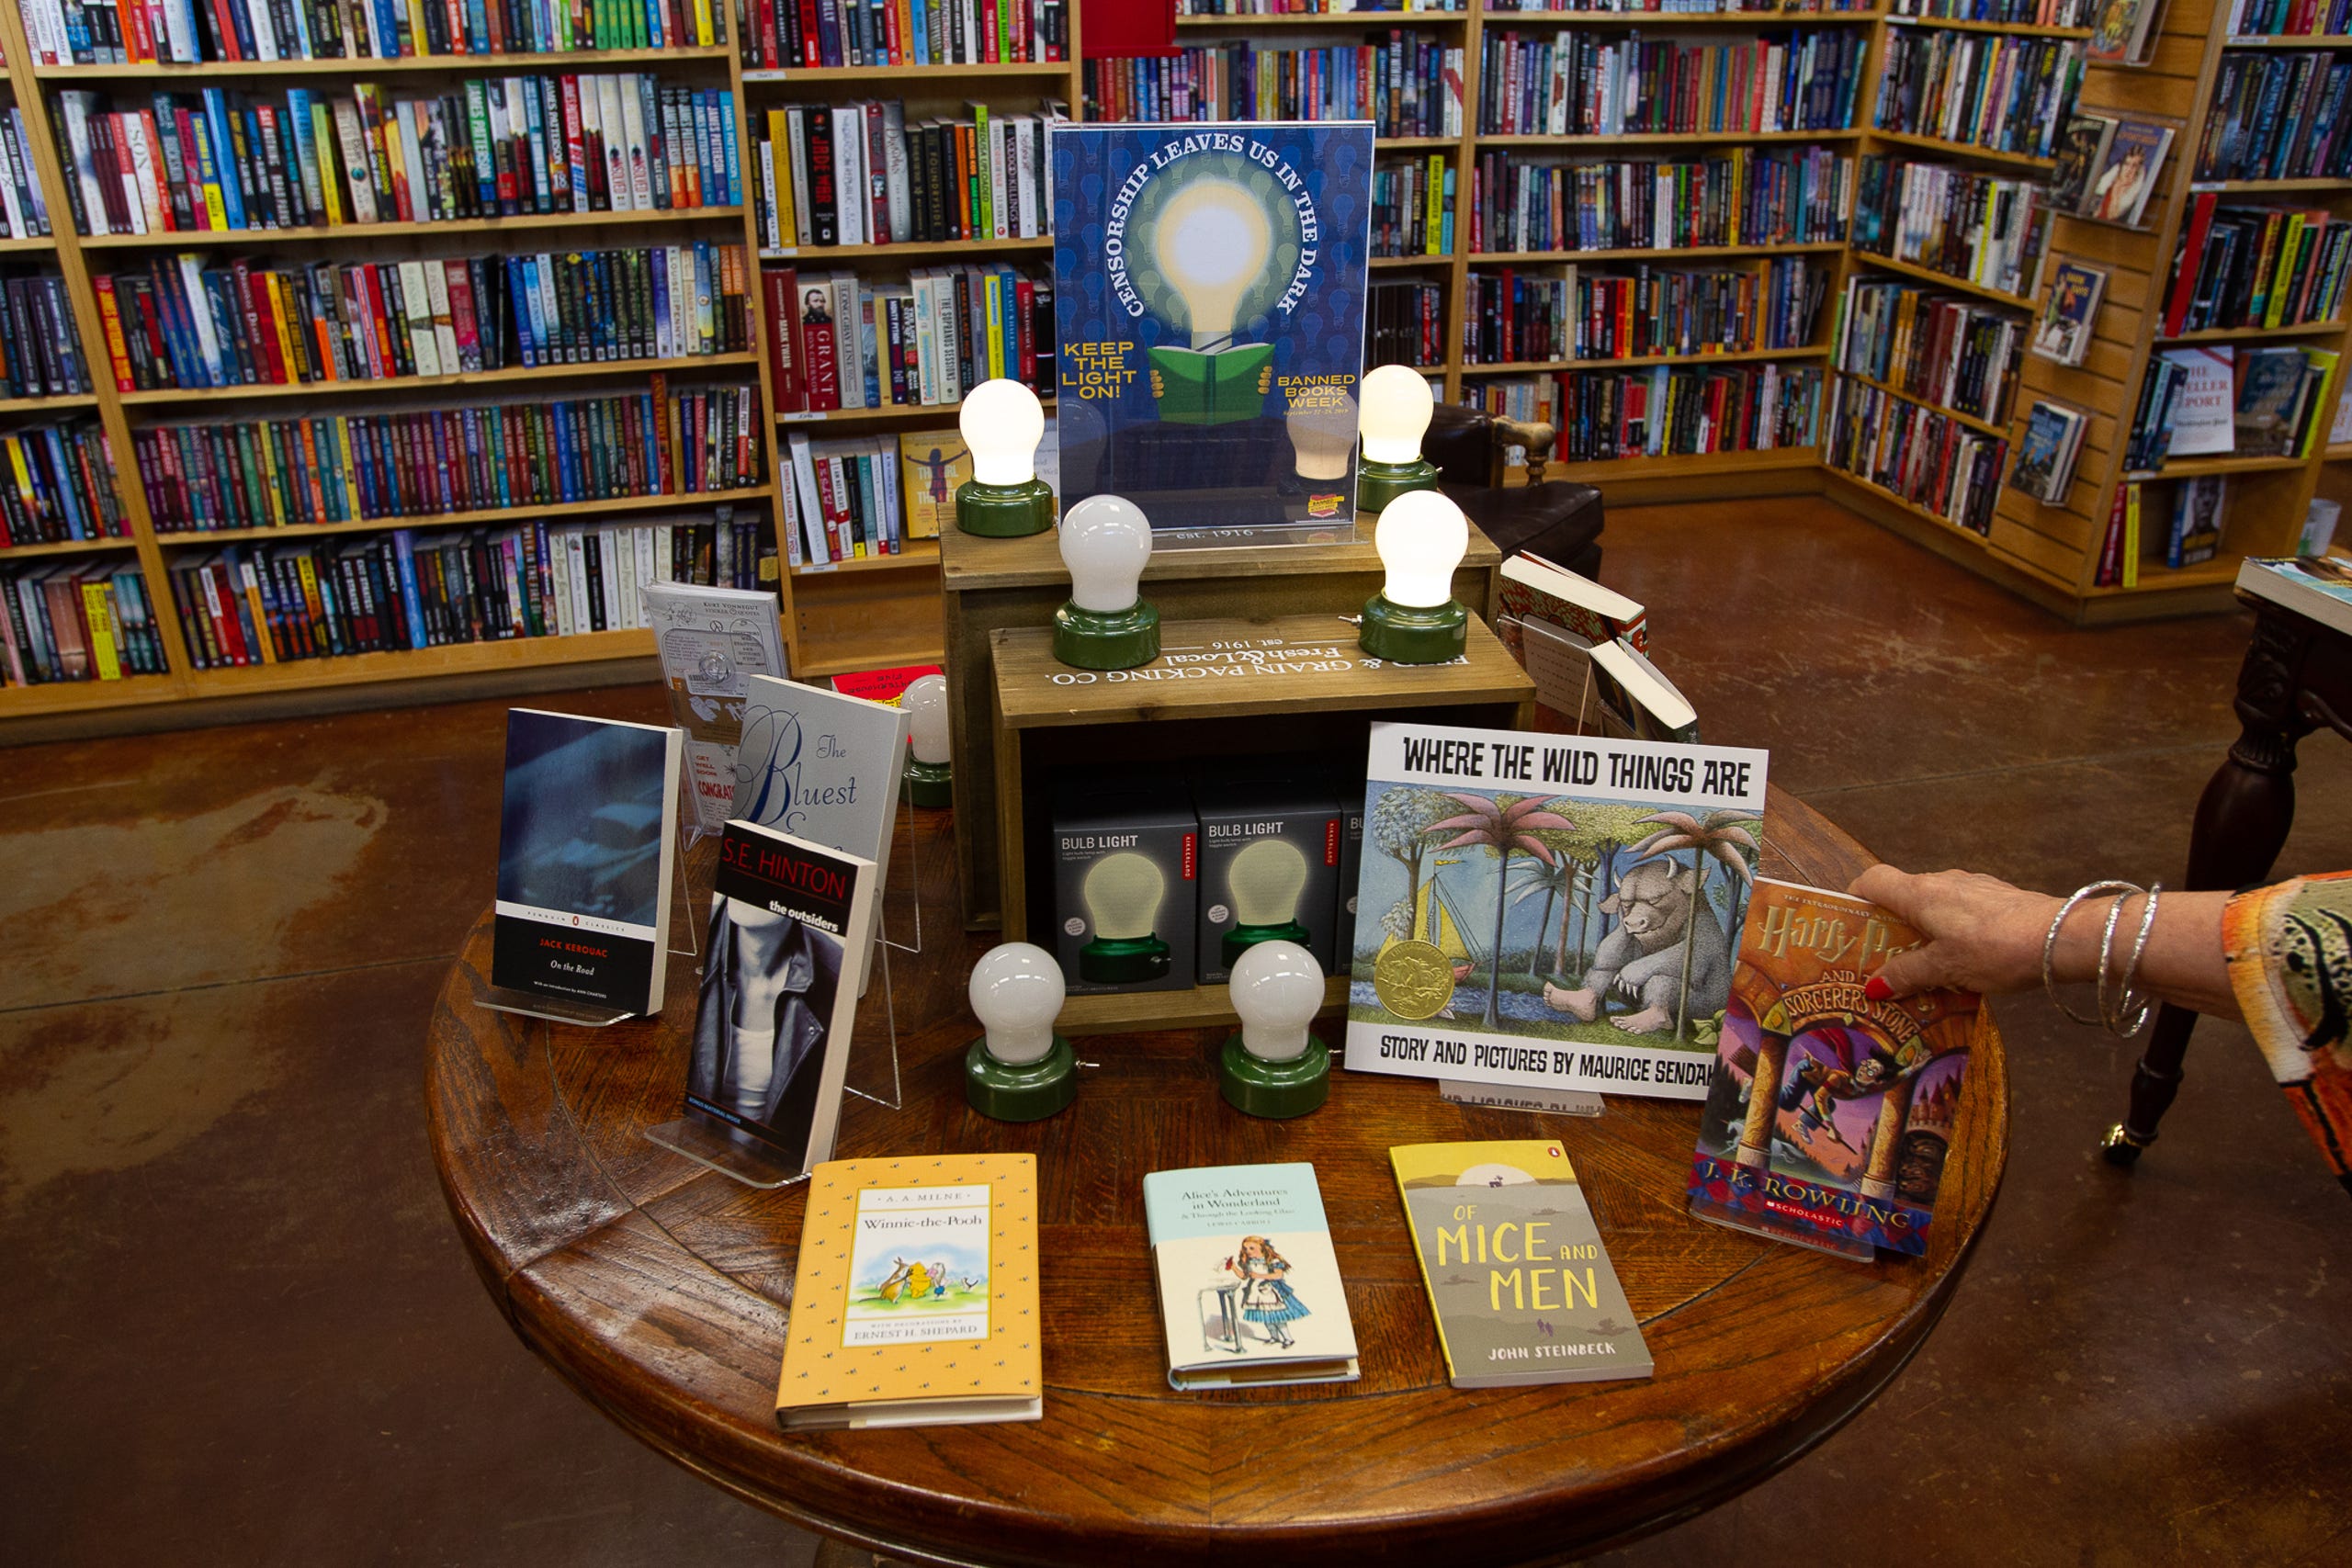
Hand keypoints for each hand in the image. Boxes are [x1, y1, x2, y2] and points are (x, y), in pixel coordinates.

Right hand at [1846, 865, 2060, 999]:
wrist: (2062, 937)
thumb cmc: (1996, 948)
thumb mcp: (1945, 968)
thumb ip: (1908, 974)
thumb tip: (1873, 986)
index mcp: (1920, 893)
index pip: (1872, 880)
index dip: (1855, 898)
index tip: (1850, 927)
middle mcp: (1943, 881)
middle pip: (1902, 896)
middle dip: (1889, 927)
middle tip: (1883, 961)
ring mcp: (1973, 886)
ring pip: (1934, 905)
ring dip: (1924, 931)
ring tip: (1926, 968)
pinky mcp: (1998, 897)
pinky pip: (1961, 911)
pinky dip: (1952, 931)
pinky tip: (1965, 960)